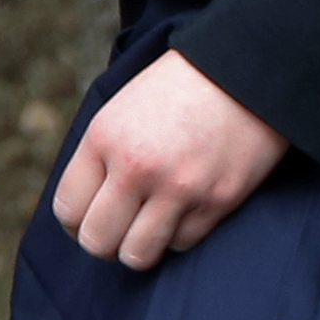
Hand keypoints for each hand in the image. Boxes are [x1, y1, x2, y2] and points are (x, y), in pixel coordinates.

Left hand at [52, 49, 289, 268]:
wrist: (251, 64)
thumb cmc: (183, 86)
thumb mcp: (125, 108)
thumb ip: (101, 156)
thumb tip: (86, 208)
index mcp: (106, 138)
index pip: (68, 210)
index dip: (77, 222)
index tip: (94, 217)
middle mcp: (138, 166)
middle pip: (97, 241)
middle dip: (105, 242)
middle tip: (122, 229)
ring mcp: (181, 186)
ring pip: (138, 254)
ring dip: (141, 246)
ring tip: (152, 227)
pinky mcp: (219, 198)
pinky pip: (183, 243)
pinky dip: (181, 233)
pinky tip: (188, 207)